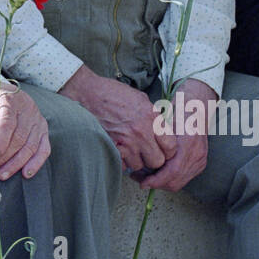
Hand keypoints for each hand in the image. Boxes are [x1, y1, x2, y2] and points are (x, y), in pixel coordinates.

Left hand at [0, 81, 49, 179]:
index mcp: (10, 99)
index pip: (7, 121)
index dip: (0, 139)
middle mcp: (28, 109)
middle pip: (20, 137)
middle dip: (5, 156)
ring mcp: (38, 120)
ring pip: (31, 145)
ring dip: (16, 163)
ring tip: (2, 174)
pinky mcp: (43, 131)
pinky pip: (43, 149)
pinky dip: (36, 162)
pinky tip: (25, 173)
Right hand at [58, 64, 174, 173]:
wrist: (87, 93)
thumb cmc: (113, 93)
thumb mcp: (140, 98)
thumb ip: (153, 116)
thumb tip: (162, 130)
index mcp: (152, 117)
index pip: (171, 147)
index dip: (167, 150)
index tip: (162, 149)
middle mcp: (142, 132)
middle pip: (157, 161)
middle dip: (152, 158)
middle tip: (146, 152)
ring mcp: (126, 142)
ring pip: (139, 165)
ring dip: (135, 160)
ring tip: (129, 149)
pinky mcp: (112, 148)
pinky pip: (122, 165)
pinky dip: (121, 160)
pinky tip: (118, 149)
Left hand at [141, 79, 214, 191]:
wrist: (198, 108)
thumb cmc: (179, 110)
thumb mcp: (164, 119)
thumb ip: (155, 137)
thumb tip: (138, 153)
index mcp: (188, 143)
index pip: (173, 171)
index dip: (157, 180)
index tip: (142, 182)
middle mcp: (197, 154)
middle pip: (176, 181)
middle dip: (156, 184)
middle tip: (138, 178)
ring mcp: (200, 160)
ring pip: (179, 183)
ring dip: (161, 183)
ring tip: (145, 176)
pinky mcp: (200, 163)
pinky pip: (183, 178)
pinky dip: (169, 179)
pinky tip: (157, 172)